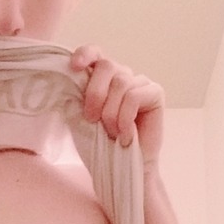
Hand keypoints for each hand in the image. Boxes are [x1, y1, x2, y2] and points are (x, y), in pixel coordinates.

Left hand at [70, 45, 164, 169]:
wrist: (125, 169)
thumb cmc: (103, 145)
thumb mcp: (83, 119)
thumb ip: (78, 97)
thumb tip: (68, 79)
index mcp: (103, 79)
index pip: (96, 53)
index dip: (86, 54)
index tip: (74, 66)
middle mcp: (123, 75)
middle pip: (107, 66)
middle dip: (95, 93)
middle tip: (91, 119)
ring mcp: (140, 82)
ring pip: (120, 83)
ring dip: (111, 113)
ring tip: (112, 134)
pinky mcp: (155, 92)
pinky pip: (134, 96)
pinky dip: (125, 119)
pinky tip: (126, 136)